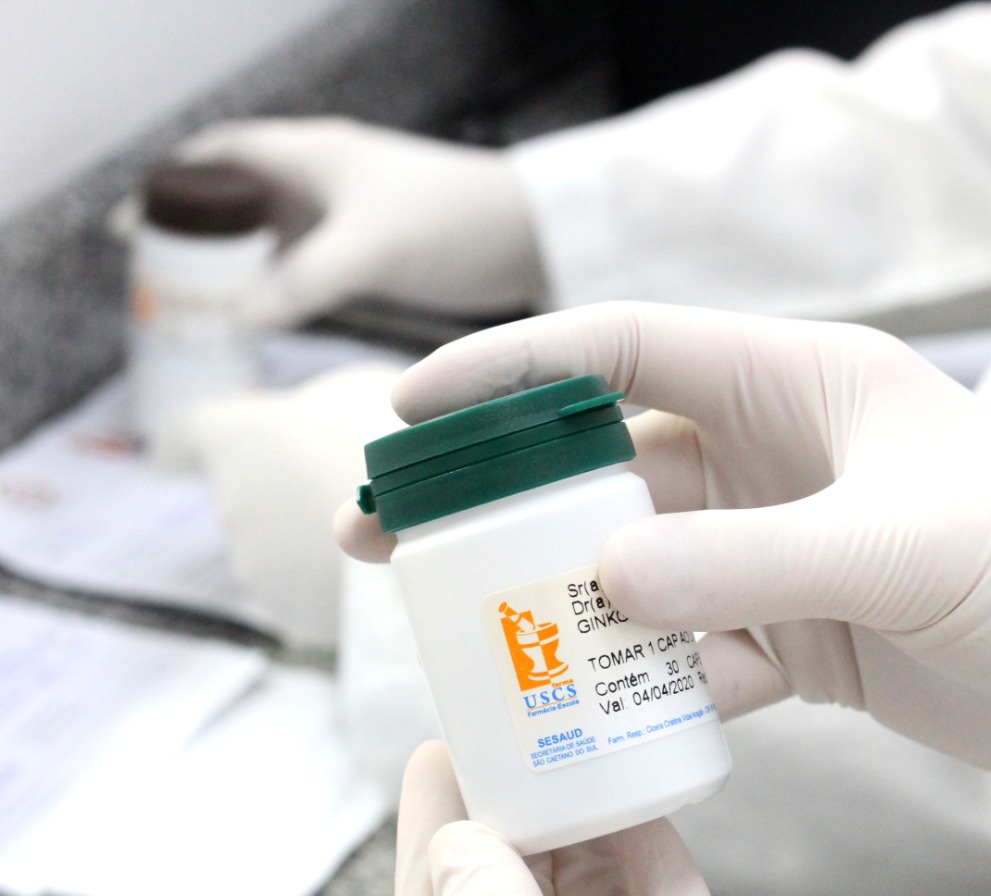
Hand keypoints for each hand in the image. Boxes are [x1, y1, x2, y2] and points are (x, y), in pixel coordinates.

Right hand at [180, 118, 543, 327]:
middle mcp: (322, 179)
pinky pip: (305, 267)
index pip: (219, 155)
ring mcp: (346, 216)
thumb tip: (237, 317)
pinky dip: (276, 289)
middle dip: (194, 237)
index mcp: (311, 154)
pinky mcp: (372, 252)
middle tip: (158, 286)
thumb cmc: (456, 220)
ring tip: (195, 309)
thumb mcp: (371, 249)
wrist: (533, 235)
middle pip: (235, 200)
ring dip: (235, 268)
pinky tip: (259, 320)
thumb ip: (303, 281)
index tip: (131, 227)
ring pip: (270, 238)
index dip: (171, 185)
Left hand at [180, 363, 402, 647]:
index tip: (169, 460)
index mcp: (240, 437)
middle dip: (289, 494)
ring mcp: (261, 569)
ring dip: (316, 541)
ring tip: (386, 530)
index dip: (182, 444)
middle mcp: (233, 505)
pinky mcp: (297, 618)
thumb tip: (316, 430)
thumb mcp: (363, 388)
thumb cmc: (402, 442)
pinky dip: (340, 585)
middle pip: (253, 496)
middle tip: (355, 485)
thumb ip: (318, 411)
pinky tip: (389, 570)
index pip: (188, 433)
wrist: (440, 532)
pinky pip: (315, 594)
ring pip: (285, 550)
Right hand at [339, 304, 990, 808]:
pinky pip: (695, 652)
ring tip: (464, 633)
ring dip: (560, 598)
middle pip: (607, 462)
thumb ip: (749, 563)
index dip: (511, 371)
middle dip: (501, 496)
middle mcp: (780, 458)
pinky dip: (645, 682)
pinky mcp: (807, 638)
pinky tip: (588, 712)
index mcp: (801, 385)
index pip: (626, 350)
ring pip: (640, 565)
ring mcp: (788, 552)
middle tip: (392, 536)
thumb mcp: (901, 552)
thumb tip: (598, 579)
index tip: (410, 413)